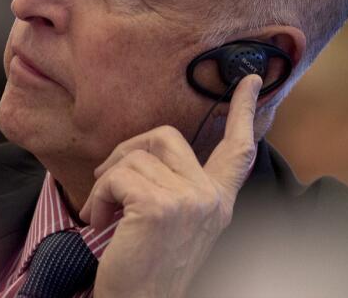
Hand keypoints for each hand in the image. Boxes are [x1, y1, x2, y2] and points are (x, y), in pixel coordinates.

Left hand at [82, 73, 261, 297]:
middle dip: (128, 148)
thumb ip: (178, 187)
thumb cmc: (148, 266)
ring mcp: (188, 201)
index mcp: (218, 201)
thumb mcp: (176, 223)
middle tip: (108, 178)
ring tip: (103, 212)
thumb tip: (145, 151)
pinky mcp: (158, 208)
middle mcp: (210, 198)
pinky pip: (117, 176)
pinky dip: (98, 195)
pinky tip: (99, 220)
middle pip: (166, 135)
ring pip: (135, 155)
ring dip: (107, 181)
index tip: (248, 80)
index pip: (238, 150)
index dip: (244, 111)